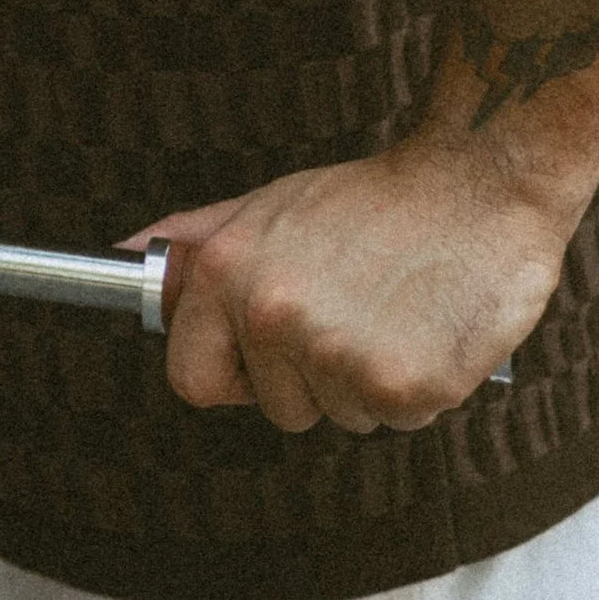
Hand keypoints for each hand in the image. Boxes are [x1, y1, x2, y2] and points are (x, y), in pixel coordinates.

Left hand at [135, 126, 588, 434]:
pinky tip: (429, 326)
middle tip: (355, 307)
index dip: (234, 372)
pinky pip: (399, 421)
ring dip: (371, 378)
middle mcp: (274, 316)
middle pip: (278, 407)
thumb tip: (119, 254)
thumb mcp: (265, 205)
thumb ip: (192, 240)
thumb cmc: (373, 199)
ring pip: (342, 416)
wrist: (479, 178)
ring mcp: (339, 355)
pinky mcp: (406, 387)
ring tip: (395, 307)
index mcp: (229, 275)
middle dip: (314, 375)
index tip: (270, 349)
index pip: (192, 380)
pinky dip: (421, 387)